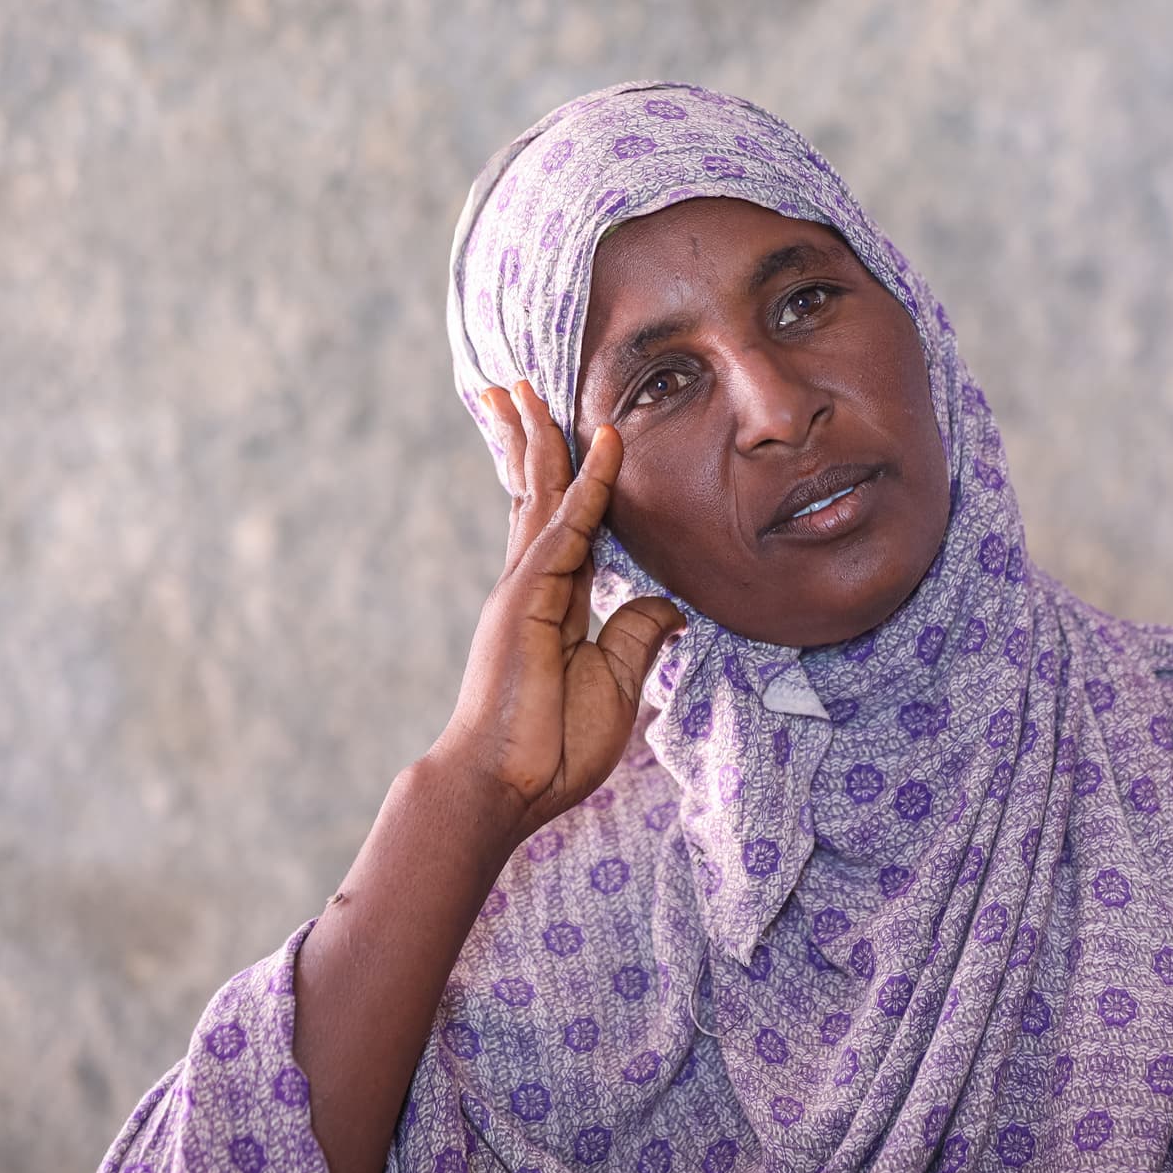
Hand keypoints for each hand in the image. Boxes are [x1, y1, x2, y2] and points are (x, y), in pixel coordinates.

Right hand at [428, 381, 684, 848]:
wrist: (503, 787)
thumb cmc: (550, 746)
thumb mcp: (616, 683)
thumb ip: (636, 636)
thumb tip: (669, 605)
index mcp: (553, 600)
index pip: (564, 520)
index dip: (570, 473)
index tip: (570, 428)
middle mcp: (532, 582)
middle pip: (536, 491)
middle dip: (529, 436)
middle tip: (518, 385)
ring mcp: (524, 586)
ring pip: (540, 493)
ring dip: (538, 436)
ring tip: (526, 387)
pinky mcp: (527, 599)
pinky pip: (566, 527)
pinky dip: (588, 483)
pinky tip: (602, 446)